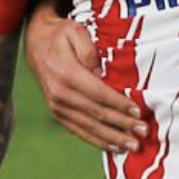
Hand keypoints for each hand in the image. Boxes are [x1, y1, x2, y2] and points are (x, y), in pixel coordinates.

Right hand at [24, 8, 147, 152]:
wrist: (35, 42)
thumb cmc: (61, 34)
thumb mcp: (75, 32)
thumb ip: (88, 51)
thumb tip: (100, 74)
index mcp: (67, 75)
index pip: (99, 94)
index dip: (119, 105)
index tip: (138, 112)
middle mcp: (60, 95)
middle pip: (96, 114)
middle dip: (122, 125)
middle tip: (143, 133)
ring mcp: (57, 107)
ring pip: (88, 128)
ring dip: (112, 138)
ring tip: (132, 146)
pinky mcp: (57, 113)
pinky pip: (78, 131)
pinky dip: (96, 140)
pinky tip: (113, 147)